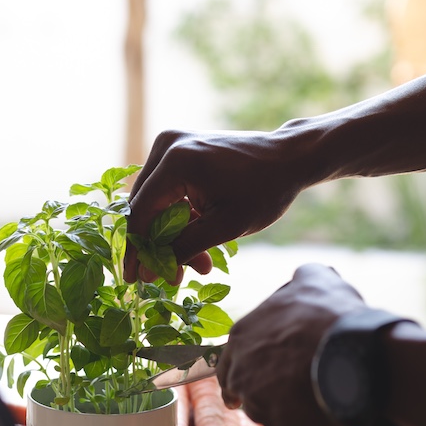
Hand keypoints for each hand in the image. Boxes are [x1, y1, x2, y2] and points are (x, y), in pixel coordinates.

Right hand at [124, 127, 316, 282]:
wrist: (289, 158)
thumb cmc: (265, 190)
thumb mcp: (225, 227)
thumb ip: (183, 249)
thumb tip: (148, 272)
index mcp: (175, 160)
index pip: (141, 212)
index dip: (137, 250)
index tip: (135, 280)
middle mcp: (167, 146)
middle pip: (145, 207)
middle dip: (159, 246)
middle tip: (172, 277)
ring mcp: (171, 145)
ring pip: (156, 203)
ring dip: (173, 236)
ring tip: (198, 265)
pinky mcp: (179, 152)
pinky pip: (168, 192)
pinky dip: (181, 219)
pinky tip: (199, 245)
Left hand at [216, 264, 365, 425]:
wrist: (353, 352)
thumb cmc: (331, 314)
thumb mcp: (314, 280)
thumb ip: (299, 282)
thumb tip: (302, 278)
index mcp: (241, 339)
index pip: (229, 363)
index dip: (245, 372)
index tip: (256, 380)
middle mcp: (241, 375)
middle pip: (245, 394)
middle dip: (262, 397)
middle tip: (286, 397)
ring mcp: (260, 407)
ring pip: (270, 418)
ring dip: (288, 413)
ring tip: (318, 398)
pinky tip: (327, 417)